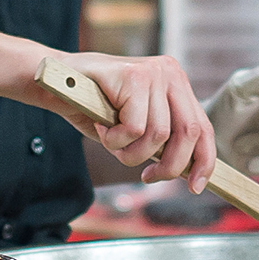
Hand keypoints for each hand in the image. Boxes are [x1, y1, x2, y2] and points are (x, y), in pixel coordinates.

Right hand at [41, 49, 215, 188]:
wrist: (54, 83)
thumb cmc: (95, 107)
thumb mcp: (137, 126)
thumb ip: (162, 141)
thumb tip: (188, 172)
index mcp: (177, 84)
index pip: (203, 127)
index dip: (204, 161)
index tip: (196, 186)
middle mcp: (170, 73)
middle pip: (188, 132)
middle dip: (169, 166)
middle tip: (147, 177)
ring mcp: (153, 72)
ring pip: (157, 135)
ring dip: (130, 152)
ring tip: (112, 141)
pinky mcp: (132, 76)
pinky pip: (134, 128)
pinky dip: (115, 139)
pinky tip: (102, 127)